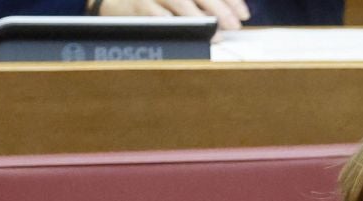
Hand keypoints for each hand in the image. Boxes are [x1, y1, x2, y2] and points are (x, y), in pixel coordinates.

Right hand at [97, 0, 249, 28]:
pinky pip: (158, 14)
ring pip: (178, 0)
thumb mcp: (181, 2)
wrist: (118, 2)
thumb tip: (231, 17)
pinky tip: (189, 33)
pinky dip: (175, 23)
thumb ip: (203, 4)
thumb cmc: (157, 4)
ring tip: (217, 35)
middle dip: (219, 7)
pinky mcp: (137, 4)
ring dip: (200, 18)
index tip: (244, 14)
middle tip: (234, 25)